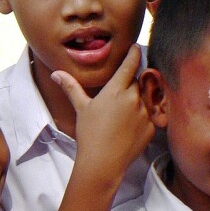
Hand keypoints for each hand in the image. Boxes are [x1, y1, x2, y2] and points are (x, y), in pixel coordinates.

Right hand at [52, 45, 153, 175]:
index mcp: (116, 90)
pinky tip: (130, 125)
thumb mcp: (81, 108)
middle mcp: (134, 98)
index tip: (135, 47)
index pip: (131, 64)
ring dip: (139, 98)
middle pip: (139, 80)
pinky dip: (144, 115)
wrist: (103, 163)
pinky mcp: (153, 127)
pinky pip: (152, 114)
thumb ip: (72, 87)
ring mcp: (145, 113)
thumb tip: (56, 73)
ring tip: (125, 111)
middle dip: (132, 81)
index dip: (134, 53)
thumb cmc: (89, 134)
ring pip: (147, 96)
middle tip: (121, 91)